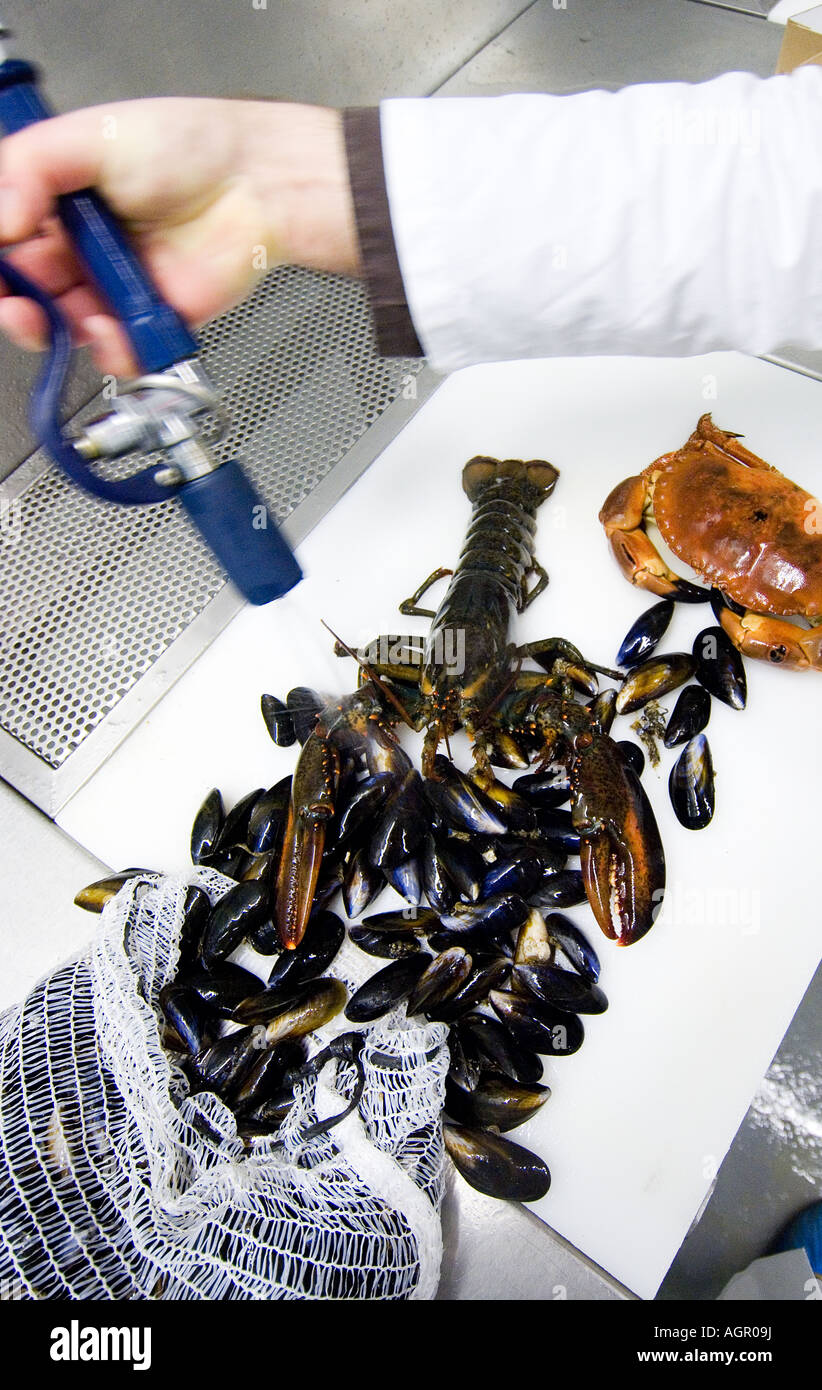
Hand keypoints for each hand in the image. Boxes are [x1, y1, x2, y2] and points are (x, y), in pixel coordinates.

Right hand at [0, 97, 359, 373]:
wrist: (254, 187)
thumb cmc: (189, 147)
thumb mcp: (90, 135)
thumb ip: (30, 168)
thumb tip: (0, 219)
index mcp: (57, 200)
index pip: (6, 238)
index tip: (0, 259)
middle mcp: (80, 247)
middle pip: (23, 289)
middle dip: (12, 302)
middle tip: (17, 303)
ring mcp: (112, 287)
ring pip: (61, 326)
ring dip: (54, 327)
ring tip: (63, 314)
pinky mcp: (146, 321)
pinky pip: (115, 352)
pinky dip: (109, 351)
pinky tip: (110, 330)